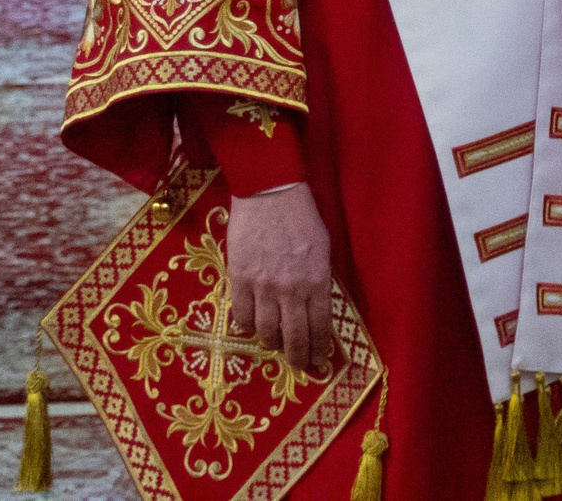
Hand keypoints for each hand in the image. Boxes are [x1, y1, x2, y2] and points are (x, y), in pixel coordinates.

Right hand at [227, 183, 335, 373]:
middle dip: (299, 358)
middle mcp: (291, 289)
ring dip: (272, 344)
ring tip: (275, 347)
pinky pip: (240, 316)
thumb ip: (319, 280)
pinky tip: (252, 327)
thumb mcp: (323, 248)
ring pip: (266, 332)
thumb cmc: (302, 217)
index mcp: (317, 280)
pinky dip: (246, 327)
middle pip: (294, 337)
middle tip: (301, 368)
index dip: (319, 348)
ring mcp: (263, 286)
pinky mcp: (238, 279)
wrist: (269, 193)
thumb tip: (315, 308)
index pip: (320, 326)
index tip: (320, 362)